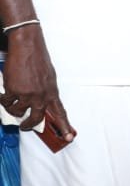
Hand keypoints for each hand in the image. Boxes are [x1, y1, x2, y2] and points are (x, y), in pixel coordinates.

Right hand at [1, 26, 75, 142]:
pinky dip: (4, 99)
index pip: (60, 113)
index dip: (64, 126)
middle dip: (29, 125)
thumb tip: (42, 104)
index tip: (68, 137)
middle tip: (25, 127)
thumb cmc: (38, 60)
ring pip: (17, 111)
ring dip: (13, 110)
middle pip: (36, 118)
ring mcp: (27, 94)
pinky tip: (5, 94)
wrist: (27, 47)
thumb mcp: (48, 78)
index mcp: (52, 92)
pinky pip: (6, 101)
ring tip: (12, 103)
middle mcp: (41, 95)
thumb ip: (46, 93)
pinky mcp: (14, 90)